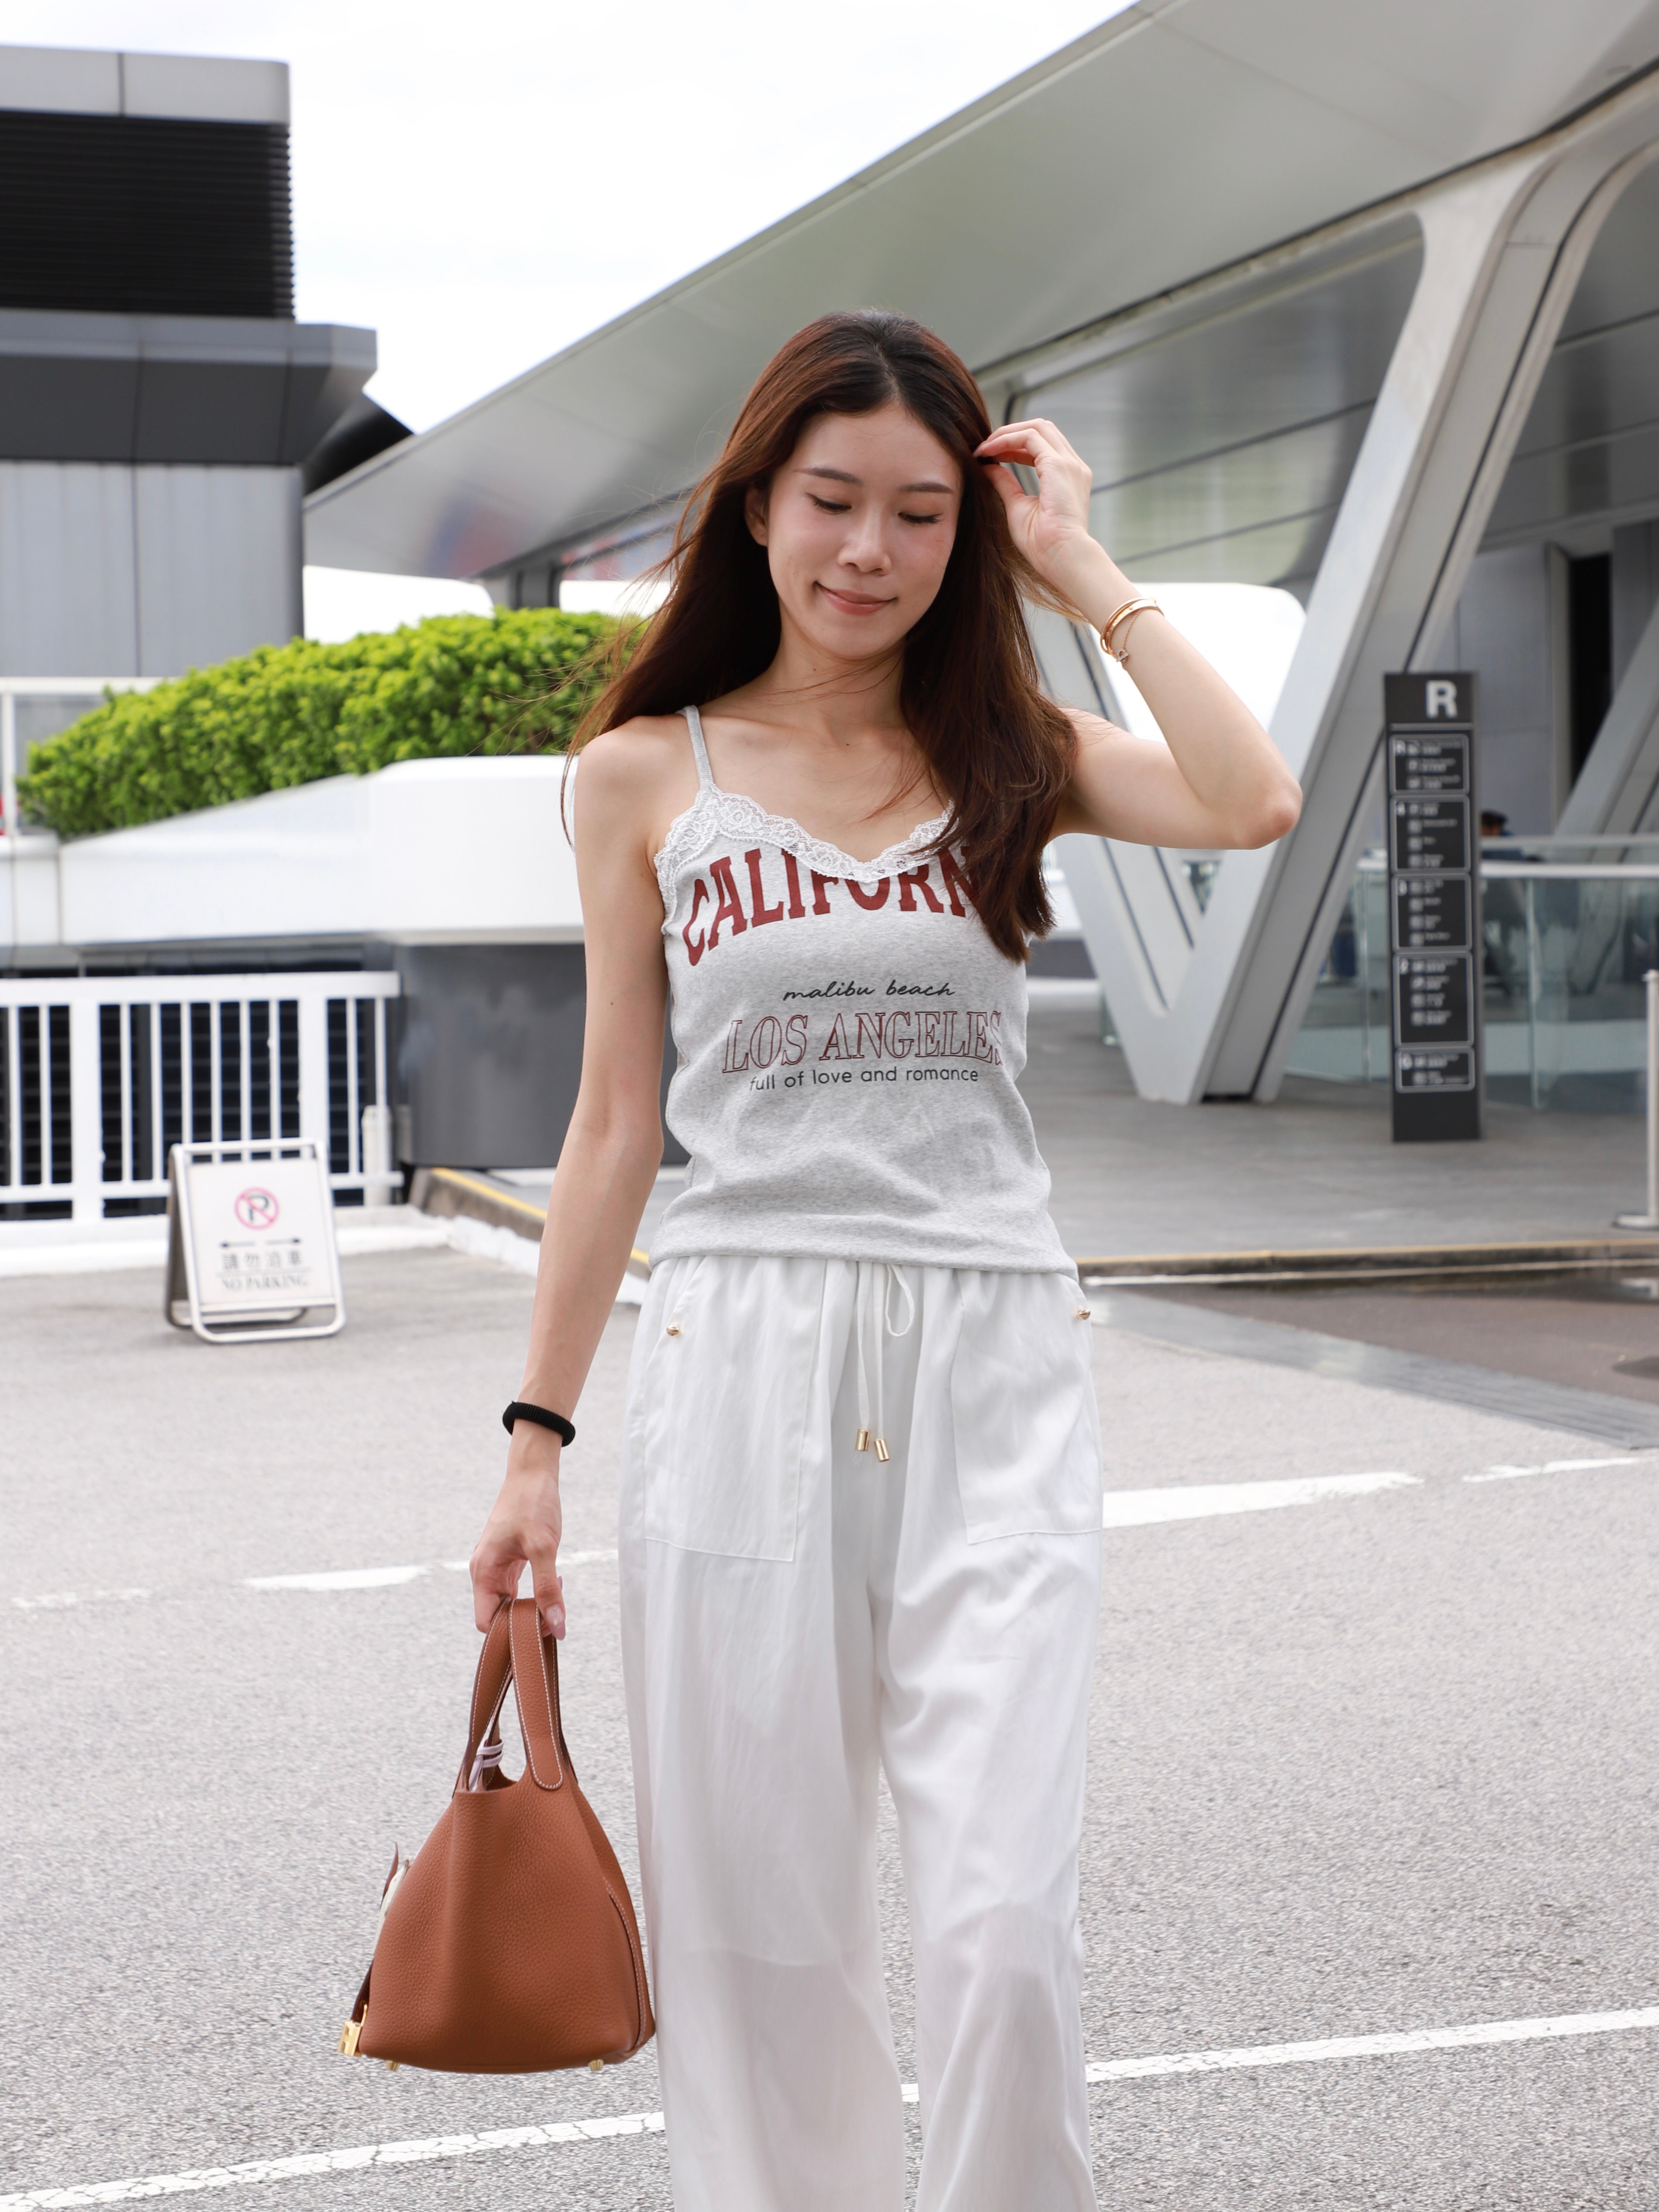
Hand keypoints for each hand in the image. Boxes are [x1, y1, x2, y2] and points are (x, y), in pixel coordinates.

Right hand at [470, 1427, 564, 1637]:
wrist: (533, 1473)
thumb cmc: (533, 1503)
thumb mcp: (544, 1547)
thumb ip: (548, 1588)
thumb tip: (557, 1626)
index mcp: (483, 1571)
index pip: (486, 1622)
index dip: (510, 1634)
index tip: (539, 1631)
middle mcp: (486, 1572)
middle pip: (499, 1616)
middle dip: (524, 1624)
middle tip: (555, 1618)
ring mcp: (498, 1568)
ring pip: (510, 1604)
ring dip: (532, 1610)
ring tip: (557, 1606)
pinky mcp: (511, 1562)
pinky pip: (518, 1590)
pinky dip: (535, 1595)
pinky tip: (554, 1588)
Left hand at [974, 418, 1102, 601]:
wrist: (1062, 559)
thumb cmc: (1043, 544)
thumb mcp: (1018, 507)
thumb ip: (1005, 484)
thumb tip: (987, 466)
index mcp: (1068, 476)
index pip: (1042, 445)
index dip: (1014, 445)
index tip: (990, 455)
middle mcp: (1073, 466)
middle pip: (1041, 429)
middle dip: (1010, 433)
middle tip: (985, 447)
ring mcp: (1069, 463)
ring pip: (1036, 427)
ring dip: (1007, 433)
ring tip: (984, 447)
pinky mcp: (1059, 465)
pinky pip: (1029, 437)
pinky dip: (1006, 440)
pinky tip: (988, 451)